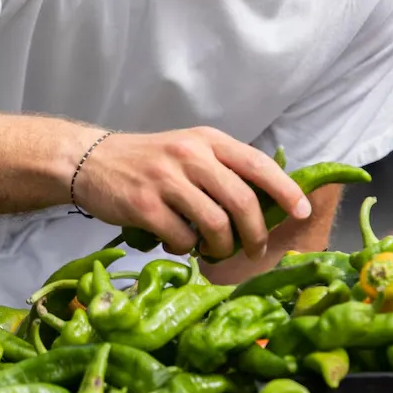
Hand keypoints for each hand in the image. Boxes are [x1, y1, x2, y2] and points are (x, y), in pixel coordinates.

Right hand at [74, 127, 311, 260]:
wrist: (90, 162)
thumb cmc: (147, 161)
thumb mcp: (188, 150)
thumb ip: (222, 169)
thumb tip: (266, 203)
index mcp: (209, 141)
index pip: (258, 164)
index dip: (285, 191)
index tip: (302, 213)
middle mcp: (191, 155)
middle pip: (242, 202)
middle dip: (255, 235)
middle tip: (254, 251)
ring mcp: (167, 180)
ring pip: (216, 225)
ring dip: (222, 248)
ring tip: (214, 251)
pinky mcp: (145, 206)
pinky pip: (183, 238)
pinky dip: (186, 248)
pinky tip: (178, 243)